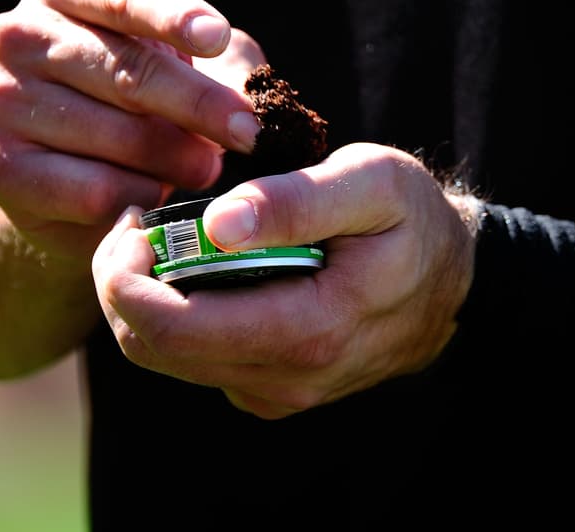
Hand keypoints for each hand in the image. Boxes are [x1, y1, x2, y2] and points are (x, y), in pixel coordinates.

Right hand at [0, 0, 264, 269]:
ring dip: (176, 159)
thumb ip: (222, 65)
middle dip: (198, 105)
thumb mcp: (183, 60)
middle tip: (250, 134)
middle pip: (126, 71)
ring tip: (205, 169)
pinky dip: (140, 197)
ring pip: (114, 136)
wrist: (61, 166)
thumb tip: (253, 100)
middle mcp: (17, 33)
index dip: (172, 16)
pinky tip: (158, 196)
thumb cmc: (136, 97)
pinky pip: (91, 190)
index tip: (218, 38)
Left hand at [92, 142, 478, 418]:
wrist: (452, 279)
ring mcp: (275, 390)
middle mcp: (285, 378)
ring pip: (165, 359)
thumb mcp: (372, 183)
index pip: (171, 327)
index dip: (125, 274)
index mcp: (308, 329)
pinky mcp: (270, 388)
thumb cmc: (412, 218)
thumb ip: (295, 202)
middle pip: (152, 348)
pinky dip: (173, 315)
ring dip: (143, 299)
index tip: (134, 219)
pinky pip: (194, 360)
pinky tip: (192, 268)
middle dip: (121, 284)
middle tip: (135, 222)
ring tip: (159, 237)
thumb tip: (216, 223)